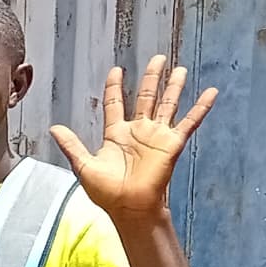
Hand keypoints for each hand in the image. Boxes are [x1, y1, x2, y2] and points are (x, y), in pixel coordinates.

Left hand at [52, 56, 213, 223]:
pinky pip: (189, 122)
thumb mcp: (83, 165)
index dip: (114, 86)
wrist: (128, 207)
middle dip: (151, 77)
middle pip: (145, 97)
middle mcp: (138, 131)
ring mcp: (156, 136)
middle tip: (157, 58)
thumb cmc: (106, 192)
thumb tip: (54, 128)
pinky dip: (201, 107)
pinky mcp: (172, 143)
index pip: (115, 103)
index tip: (116, 69)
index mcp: (116, 134)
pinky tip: (211, 92)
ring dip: (174, 86)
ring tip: (179, 68)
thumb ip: (71, 145)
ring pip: (167, 104)